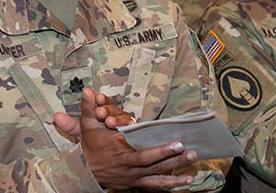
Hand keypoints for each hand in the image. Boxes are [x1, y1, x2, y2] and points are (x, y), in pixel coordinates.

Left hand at [53, 90, 136, 138]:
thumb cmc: (97, 143)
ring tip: (110, 122)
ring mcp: (127, 125)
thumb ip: (71, 126)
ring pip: (124, 117)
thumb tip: (56, 117)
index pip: (102, 102)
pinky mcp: (136, 133)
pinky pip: (135, 128)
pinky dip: (132, 127)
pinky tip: (130, 128)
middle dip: (107, 109)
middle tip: (100, 113)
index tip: (96, 98)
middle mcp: (115, 116)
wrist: (112, 160)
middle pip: (113, 108)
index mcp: (103, 112)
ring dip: (118, 118)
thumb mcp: (83, 134)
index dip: (99, 99)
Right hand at [78, 88, 197, 189]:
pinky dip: (171, 182)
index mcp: (119, 153)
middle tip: (190, 150)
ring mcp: (133, 177)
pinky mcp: (136, 183)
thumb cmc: (89, 146)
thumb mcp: (87, 126)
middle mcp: (128, 167)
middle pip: (154, 165)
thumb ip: (88, 108)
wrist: (83, 171)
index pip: (141, 154)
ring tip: (192, 161)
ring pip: (157, 175)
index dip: (159, 151)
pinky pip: (156, 185)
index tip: (177, 143)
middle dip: (173, 158)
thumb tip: (87, 91)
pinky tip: (186, 179)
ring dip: (176, 169)